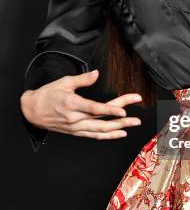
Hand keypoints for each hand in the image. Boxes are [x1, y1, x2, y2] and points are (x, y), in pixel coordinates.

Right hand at [20, 69, 141, 140]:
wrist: (32, 111)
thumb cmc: (47, 95)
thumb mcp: (63, 82)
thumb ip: (82, 79)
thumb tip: (96, 73)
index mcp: (72, 104)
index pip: (95, 109)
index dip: (110, 110)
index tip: (124, 110)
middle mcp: (75, 118)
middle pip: (102, 120)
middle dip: (121, 119)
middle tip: (137, 118)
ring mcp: (76, 127)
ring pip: (100, 131)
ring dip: (118, 128)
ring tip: (133, 124)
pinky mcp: (76, 132)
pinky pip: (94, 136)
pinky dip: (108, 136)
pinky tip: (120, 133)